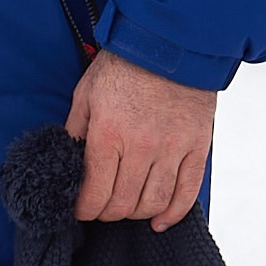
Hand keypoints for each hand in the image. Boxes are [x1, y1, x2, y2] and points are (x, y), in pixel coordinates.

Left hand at [65, 49, 215, 230]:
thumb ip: (77, 130)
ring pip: (153, 202)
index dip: (84, 208)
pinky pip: (187, 192)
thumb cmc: (122, 66)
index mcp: (109, 133)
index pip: (95, 191)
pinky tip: (159, 221)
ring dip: (135, 213)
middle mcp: (142, 147)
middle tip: (99, 209)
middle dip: (106, 213)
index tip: (80, 210)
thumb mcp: (86, 93)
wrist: (168, 44)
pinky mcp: (196, 148)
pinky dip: (173, 213)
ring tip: (125, 209)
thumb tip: (69, 160)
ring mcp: (172, 149)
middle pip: (123, 203)